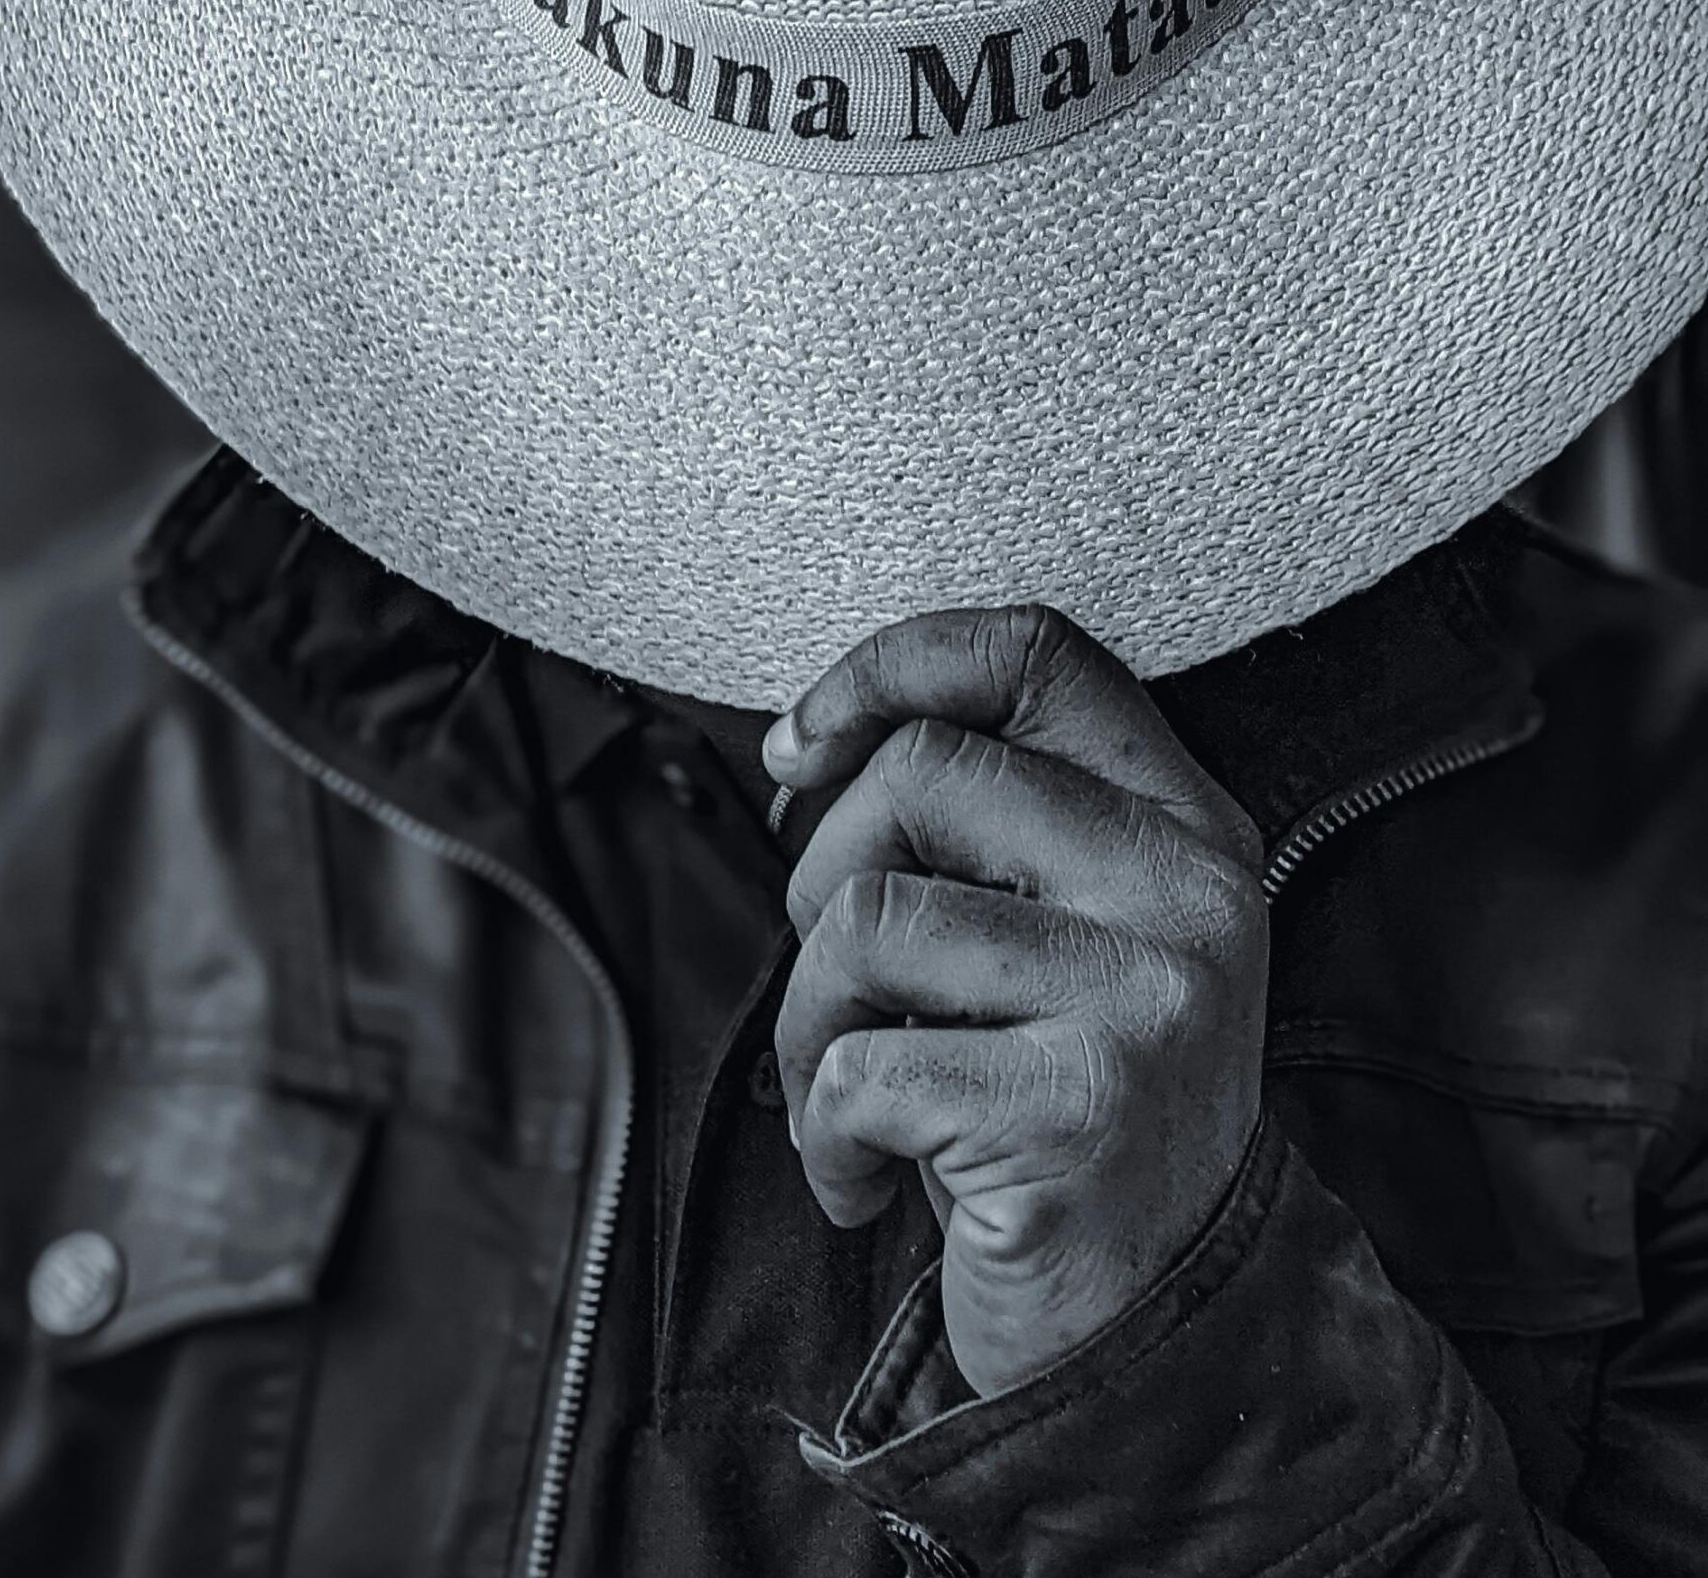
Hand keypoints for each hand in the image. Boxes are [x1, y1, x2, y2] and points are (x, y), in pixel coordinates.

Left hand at [764, 604, 1267, 1398]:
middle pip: (923, 770)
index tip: (800, 742)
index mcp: (1185, 822)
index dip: (893, 664)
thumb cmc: (1058, 1105)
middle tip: (842, 985)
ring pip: (867, 914)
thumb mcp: (1056, 933)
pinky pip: (856, 1063)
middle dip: (821, 871)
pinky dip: (822, 1134)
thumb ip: (980, 822)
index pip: (1036, 651)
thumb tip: (807, 742)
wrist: (1155, 1335)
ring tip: (852, 1098)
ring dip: (808, 1022)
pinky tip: (869, 1180)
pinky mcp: (1077, 1111)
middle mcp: (1187, 892)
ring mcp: (1146, 999)